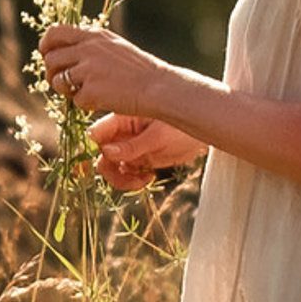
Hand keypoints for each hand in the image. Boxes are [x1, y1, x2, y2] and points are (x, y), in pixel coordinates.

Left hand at [38, 22, 166, 123]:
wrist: (158, 87)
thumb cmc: (138, 70)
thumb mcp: (113, 47)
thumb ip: (89, 45)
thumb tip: (59, 52)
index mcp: (93, 36)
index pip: (54, 32)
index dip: (46, 46)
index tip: (48, 56)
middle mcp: (88, 49)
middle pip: (50, 59)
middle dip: (52, 73)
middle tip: (64, 83)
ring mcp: (88, 70)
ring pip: (57, 81)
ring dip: (65, 90)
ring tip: (84, 92)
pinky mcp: (90, 91)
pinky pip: (75, 100)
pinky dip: (85, 104)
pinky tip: (101, 101)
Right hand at [88, 110, 207, 191]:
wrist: (204, 134)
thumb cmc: (182, 126)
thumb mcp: (157, 136)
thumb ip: (132, 145)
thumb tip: (106, 152)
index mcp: (121, 120)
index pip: (96, 134)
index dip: (96, 148)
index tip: (109, 160)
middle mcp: (122, 134)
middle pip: (100, 154)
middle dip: (109, 169)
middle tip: (126, 177)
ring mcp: (129, 148)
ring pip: (110, 167)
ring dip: (120, 179)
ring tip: (139, 181)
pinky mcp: (139, 160)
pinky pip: (125, 174)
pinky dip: (132, 181)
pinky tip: (148, 178)